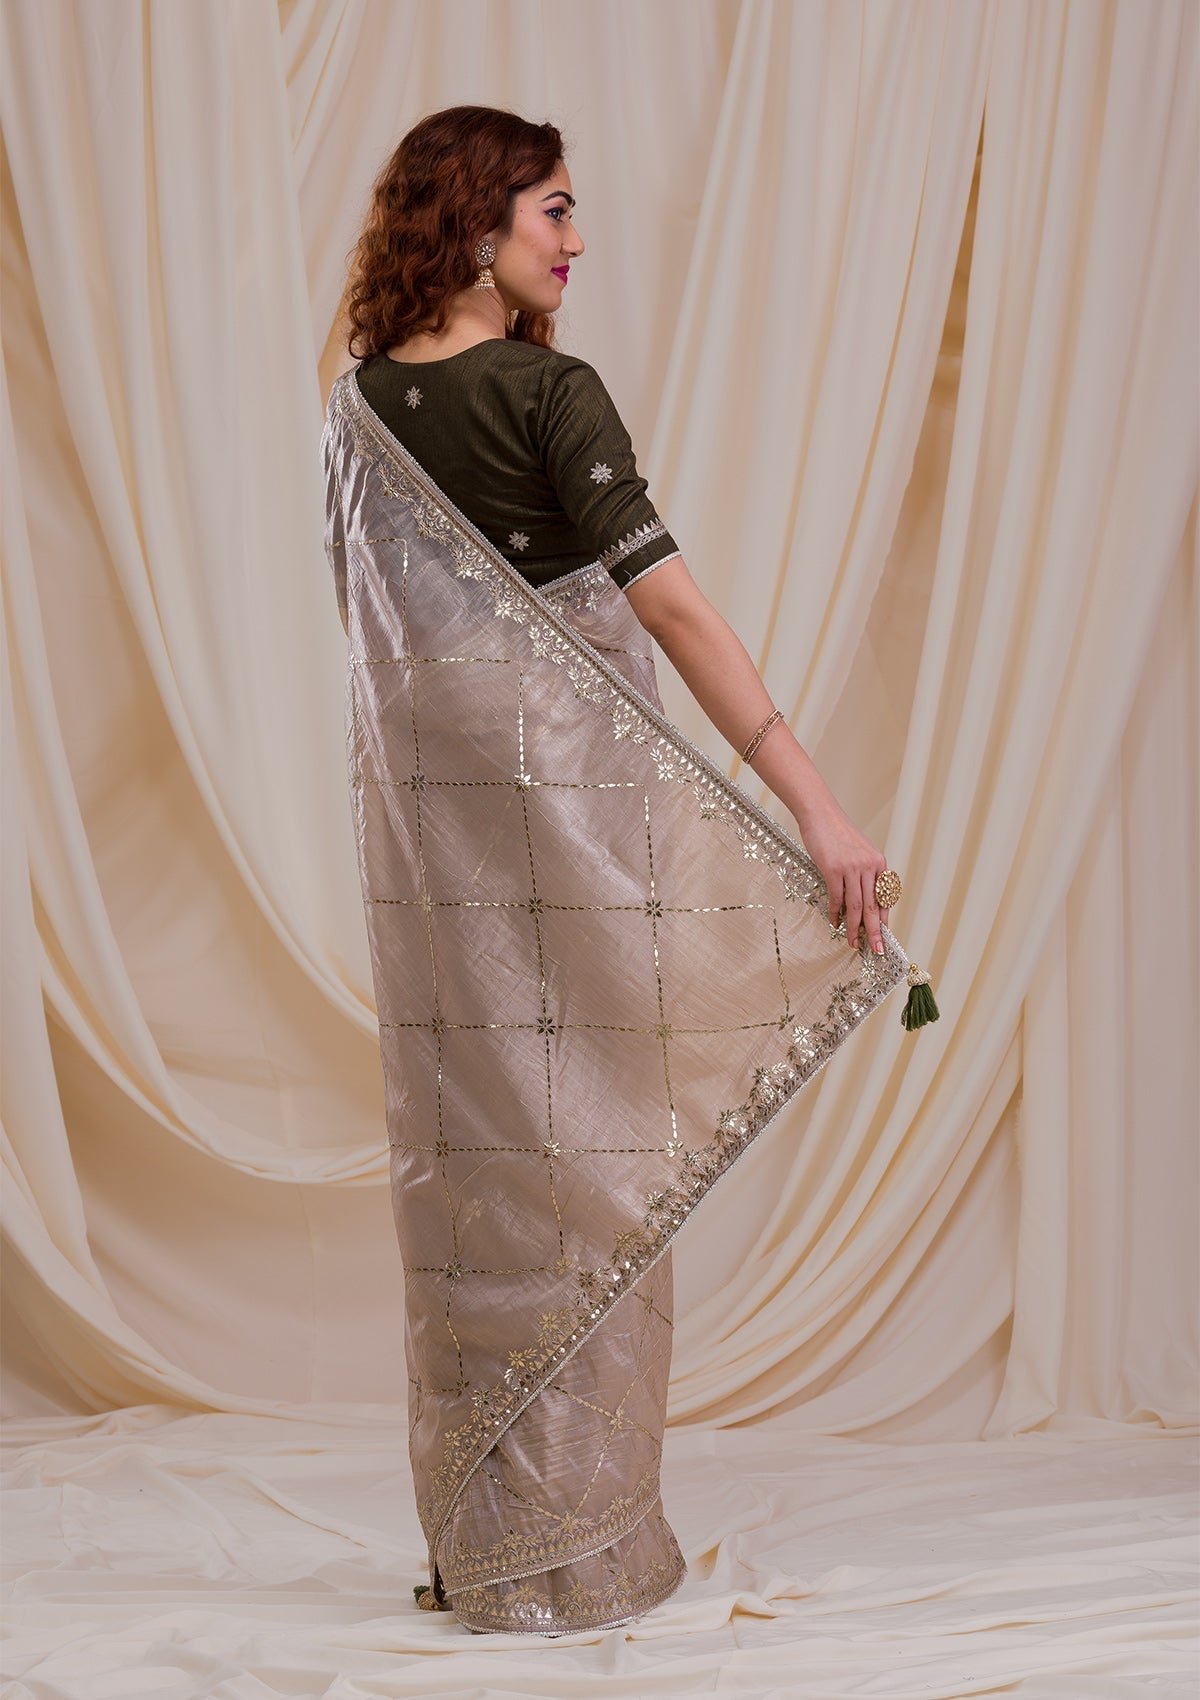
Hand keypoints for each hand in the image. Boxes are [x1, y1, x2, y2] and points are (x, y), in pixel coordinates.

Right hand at [790, 796, 889, 954]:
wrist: (820, 814)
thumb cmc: (837, 834)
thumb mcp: (858, 853)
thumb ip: (863, 874)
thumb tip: (862, 902)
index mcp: (879, 863)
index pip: (885, 898)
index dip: (884, 920)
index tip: (884, 937)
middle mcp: (869, 866)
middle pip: (874, 906)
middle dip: (875, 932)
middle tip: (876, 950)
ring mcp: (852, 867)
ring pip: (856, 906)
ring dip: (854, 928)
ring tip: (852, 944)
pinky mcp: (833, 869)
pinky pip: (837, 897)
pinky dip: (836, 913)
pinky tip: (835, 922)